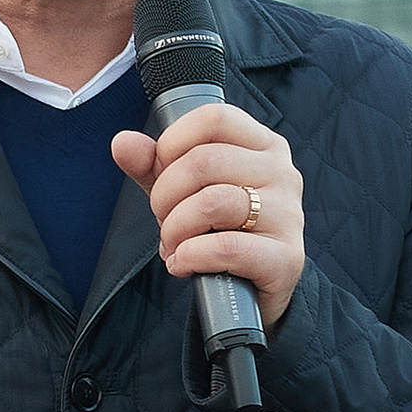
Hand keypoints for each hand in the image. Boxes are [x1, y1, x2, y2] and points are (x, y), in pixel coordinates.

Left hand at [111, 101, 306, 331]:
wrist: (252, 293)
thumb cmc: (220, 232)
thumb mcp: (183, 194)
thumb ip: (152, 166)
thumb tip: (123, 143)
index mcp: (262, 145)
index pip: (214, 118)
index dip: (173, 143)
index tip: (161, 173)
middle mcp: (282, 172)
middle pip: (205, 161)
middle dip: (165, 195)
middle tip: (163, 220)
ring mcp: (288, 214)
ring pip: (213, 202)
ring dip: (176, 228)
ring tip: (172, 245)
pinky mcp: (286, 257)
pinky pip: (227, 248)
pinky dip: (191, 256)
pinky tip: (183, 265)